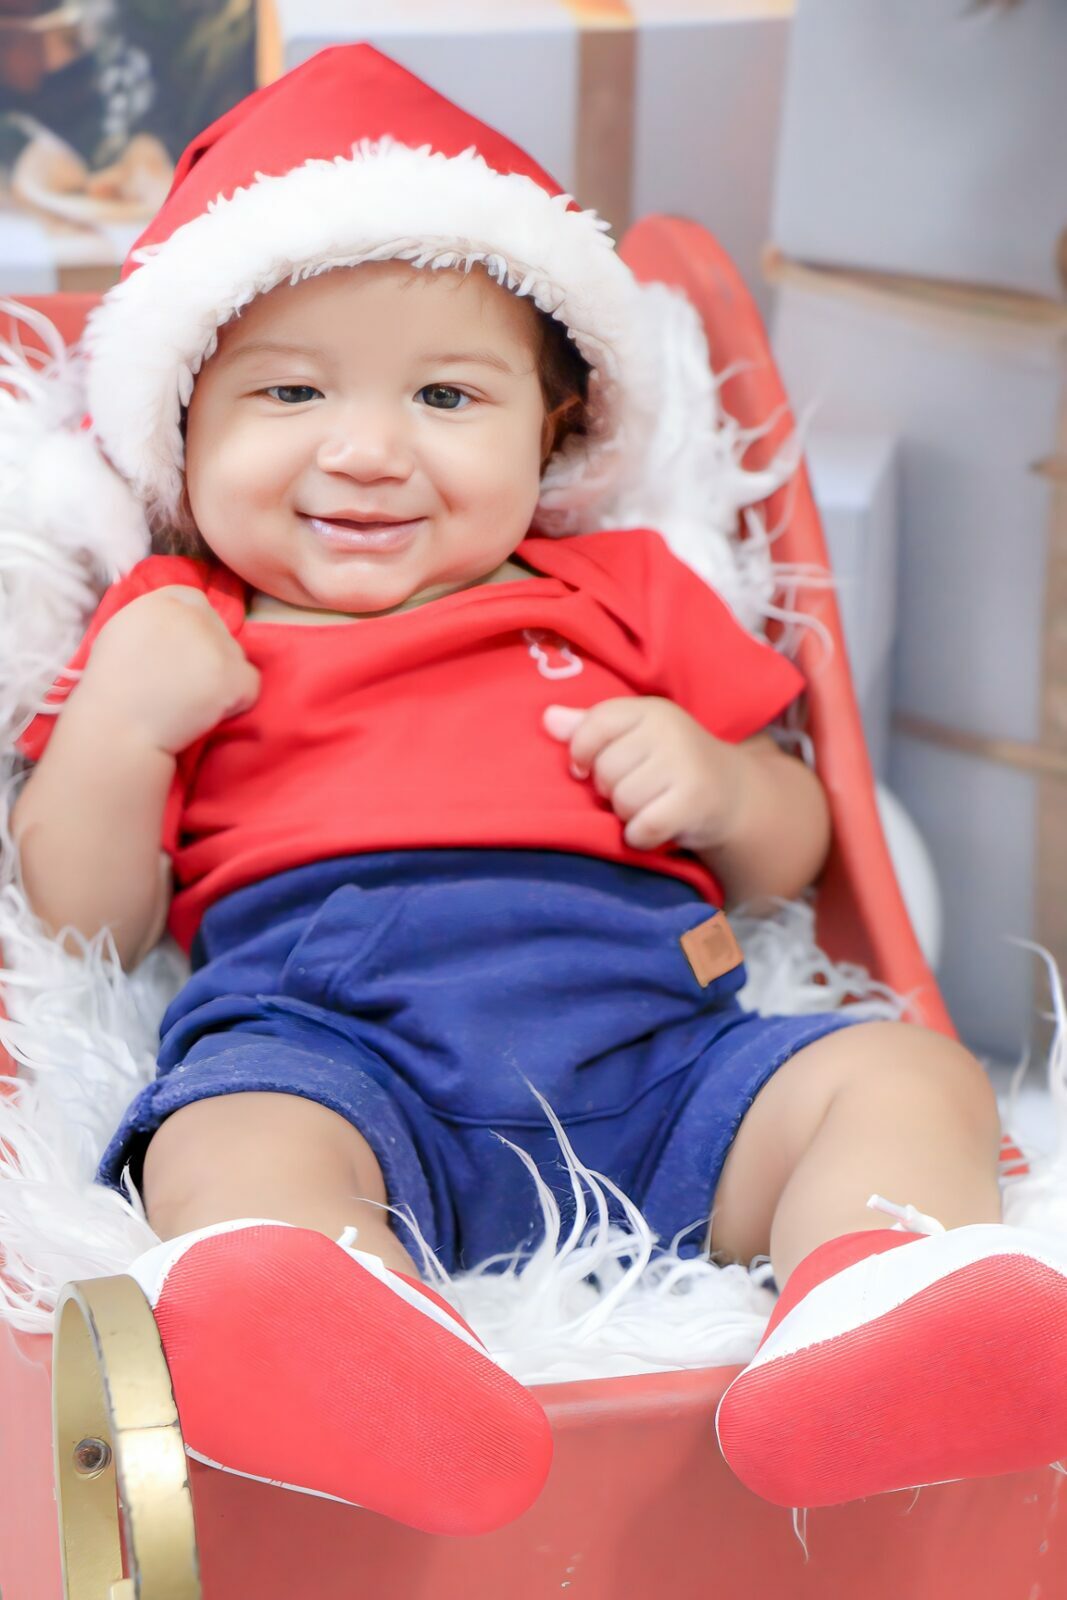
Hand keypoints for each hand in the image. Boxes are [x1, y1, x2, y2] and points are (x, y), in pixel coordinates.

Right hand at [79, 585, 260, 754]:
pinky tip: (206, 711)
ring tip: (189, 700)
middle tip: (183, 683)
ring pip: (235, 656)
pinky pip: (250, 685)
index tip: (180, 653)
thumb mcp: (122, 633)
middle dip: (207, 653)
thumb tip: (182, 620)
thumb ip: (155, 619)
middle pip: (217, 628)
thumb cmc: (110, 691)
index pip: (194, 600)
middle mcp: (191, 616)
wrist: (116, 730)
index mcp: (161, 602)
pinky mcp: (232, 677)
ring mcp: (215, 646)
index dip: (192, 627)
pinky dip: (237, 701)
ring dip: (221, 676)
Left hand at [543, 697, 746, 853]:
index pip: (594, 726)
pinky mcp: (694, 801)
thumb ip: (590, 728)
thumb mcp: (635, 737)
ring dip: (628, 815)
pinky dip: (641, 837)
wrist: (733, 794)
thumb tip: (547, 719)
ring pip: (622, 801)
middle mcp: (669, 731)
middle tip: (636, 790)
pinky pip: (642, 828)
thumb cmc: (670, 764)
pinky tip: (655, 828)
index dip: (581, 753)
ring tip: (649, 806)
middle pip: (605, 770)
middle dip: (610, 791)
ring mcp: (685, 765)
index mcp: (649, 710)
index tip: (585, 768)